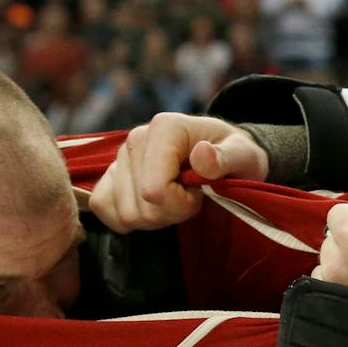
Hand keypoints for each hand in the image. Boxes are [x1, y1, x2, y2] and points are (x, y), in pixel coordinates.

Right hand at [87, 113, 269, 232]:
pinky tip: (153, 206)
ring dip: (156, 217)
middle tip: (191, 195)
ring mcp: (119, 158)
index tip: (200, 190)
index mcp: (165, 128)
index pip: (155, 190)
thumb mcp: (244, 155)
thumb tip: (202, 155)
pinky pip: (103, 208)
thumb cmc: (234, 155)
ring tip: (175, 197)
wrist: (222, 154)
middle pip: (142, 207)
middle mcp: (136, 138)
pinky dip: (130, 218)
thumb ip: (226, 158)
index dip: (182, 202)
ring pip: (126, 214)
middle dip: (172, 212)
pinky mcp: (110, 175)